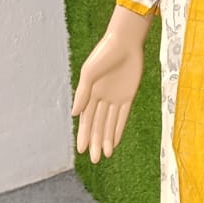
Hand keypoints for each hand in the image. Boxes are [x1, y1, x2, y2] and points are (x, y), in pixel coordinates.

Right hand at [71, 21, 146, 162]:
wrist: (125, 42)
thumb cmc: (104, 54)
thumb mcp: (90, 73)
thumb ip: (83, 93)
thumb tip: (75, 115)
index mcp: (90, 93)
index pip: (86, 119)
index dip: (84, 135)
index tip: (81, 150)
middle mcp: (101, 98)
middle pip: (98, 125)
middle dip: (95, 142)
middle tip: (94, 160)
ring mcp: (115, 97)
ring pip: (110, 124)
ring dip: (106, 139)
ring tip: (104, 155)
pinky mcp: (128, 95)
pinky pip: (123, 116)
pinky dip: (119, 129)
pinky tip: (115, 142)